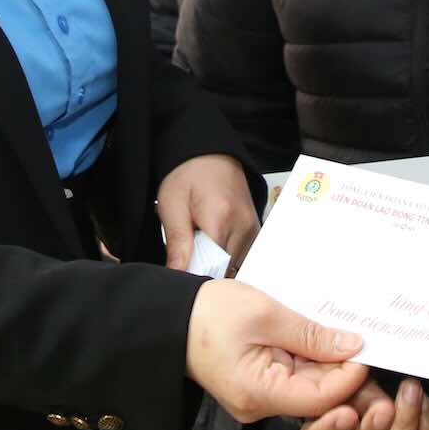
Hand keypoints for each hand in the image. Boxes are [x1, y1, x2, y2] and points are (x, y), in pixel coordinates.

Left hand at [157, 154, 259, 271]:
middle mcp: (244, 226)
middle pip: (225, 269)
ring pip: (235, 265)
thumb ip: (177, 244)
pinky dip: (226, 256)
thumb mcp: (172, 206)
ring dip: (217, 263)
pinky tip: (214, 243)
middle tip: (188, 251)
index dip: (193, 273)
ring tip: (201, 244)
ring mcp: (253, 228)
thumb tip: (177, 275)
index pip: (211, 267)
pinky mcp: (256, 229)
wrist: (211, 154)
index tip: (181, 268)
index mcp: (221, 219)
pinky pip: (242, 256)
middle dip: (205, 269)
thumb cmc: (188, 175)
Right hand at [185, 280, 366, 422]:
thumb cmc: (208, 313)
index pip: (321, 399)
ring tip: (350, 335)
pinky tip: (326, 337)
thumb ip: (310, 334)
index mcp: (258, 394)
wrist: (168, 318)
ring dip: (331, 363)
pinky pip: (295, 377)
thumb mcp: (265, 314)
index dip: (351, 376)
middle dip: (346, 372)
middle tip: (371, 343)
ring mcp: (259, 397)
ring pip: (310, 387)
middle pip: (318, 397)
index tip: (368, 348)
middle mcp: (260, 406)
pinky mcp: (259, 385)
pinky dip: (313, 359)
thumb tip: (353, 346)